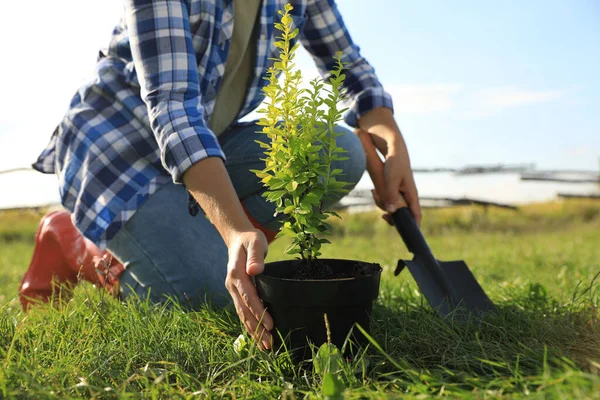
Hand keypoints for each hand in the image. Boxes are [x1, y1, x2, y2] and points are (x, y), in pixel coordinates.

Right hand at [225, 230, 273, 349]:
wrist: (237, 238)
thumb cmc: (250, 240)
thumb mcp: (255, 242)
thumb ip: (255, 256)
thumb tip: (255, 270)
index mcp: (236, 274)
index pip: (249, 297)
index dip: (259, 311)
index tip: (270, 325)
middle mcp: (232, 285)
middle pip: (245, 311)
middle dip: (257, 328)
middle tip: (269, 344)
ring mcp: (233, 290)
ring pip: (242, 315)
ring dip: (253, 331)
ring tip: (265, 346)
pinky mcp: (237, 293)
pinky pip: (242, 312)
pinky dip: (249, 325)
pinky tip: (257, 336)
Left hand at [376, 143, 420, 225]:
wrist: (392, 149)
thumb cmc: (394, 163)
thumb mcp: (391, 179)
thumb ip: (391, 195)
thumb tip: (391, 212)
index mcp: (411, 194)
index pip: (416, 214)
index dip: (414, 226)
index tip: (409, 235)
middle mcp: (407, 195)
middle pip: (401, 214)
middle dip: (390, 215)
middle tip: (382, 214)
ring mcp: (400, 192)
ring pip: (392, 206)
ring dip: (381, 203)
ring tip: (374, 193)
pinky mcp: (393, 189)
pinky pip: (387, 199)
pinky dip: (379, 197)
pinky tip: (374, 191)